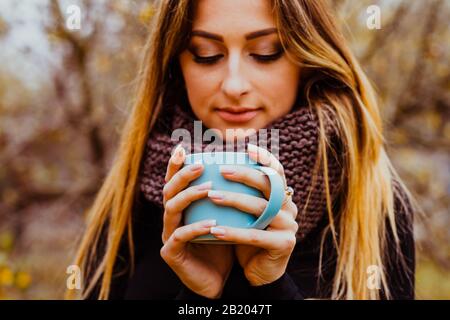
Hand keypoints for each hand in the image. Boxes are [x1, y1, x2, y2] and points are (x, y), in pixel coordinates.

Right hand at [160, 144, 233, 298]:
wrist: (219, 279)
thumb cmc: (224, 243)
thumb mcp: (227, 216)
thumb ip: (228, 195)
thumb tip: (248, 166)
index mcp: (181, 207)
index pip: (175, 181)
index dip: (176, 164)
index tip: (183, 148)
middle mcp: (171, 218)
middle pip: (169, 190)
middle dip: (183, 175)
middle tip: (201, 165)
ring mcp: (168, 235)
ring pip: (171, 209)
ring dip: (189, 196)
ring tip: (208, 188)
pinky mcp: (172, 253)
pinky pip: (180, 236)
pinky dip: (195, 228)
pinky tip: (212, 223)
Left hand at [208, 143, 297, 285]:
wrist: (259, 272)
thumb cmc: (248, 236)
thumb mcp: (245, 213)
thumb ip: (241, 193)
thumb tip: (216, 166)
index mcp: (283, 197)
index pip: (278, 172)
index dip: (265, 158)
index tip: (247, 147)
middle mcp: (290, 208)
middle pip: (270, 185)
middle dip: (245, 174)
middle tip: (222, 170)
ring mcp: (289, 226)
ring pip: (262, 208)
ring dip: (234, 200)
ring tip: (212, 196)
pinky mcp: (284, 245)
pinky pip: (256, 236)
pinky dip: (234, 232)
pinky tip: (215, 230)